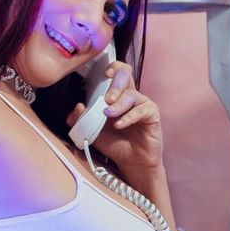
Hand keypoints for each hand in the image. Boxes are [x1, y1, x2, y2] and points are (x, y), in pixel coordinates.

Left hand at [69, 59, 163, 175]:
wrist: (132, 163)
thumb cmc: (115, 144)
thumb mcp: (93, 132)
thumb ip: (81, 119)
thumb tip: (77, 106)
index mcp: (117, 95)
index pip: (117, 73)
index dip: (113, 67)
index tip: (104, 74)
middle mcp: (130, 95)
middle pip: (126, 76)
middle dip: (114, 85)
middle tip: (106, 100)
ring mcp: (142, 104)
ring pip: (131, 94)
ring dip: (118, 104)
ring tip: (109, 115)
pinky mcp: (152, 114)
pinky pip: (141, 110)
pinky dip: (128, 117)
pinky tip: (120, 125)